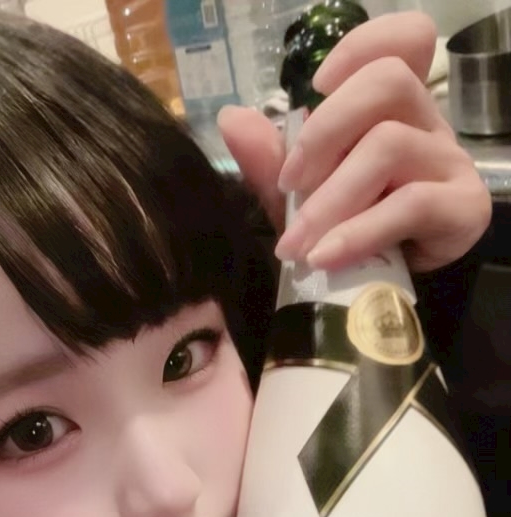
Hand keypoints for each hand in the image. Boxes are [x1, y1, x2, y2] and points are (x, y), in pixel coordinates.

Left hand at [218, 12, 491, 274]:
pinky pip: (410, 204)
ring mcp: (449, 164)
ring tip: (299, 242)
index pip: (405, 41)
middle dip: (324, 130)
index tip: (315, 87)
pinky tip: (325, 257)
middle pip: (389, 82)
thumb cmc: (347, 235)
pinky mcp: (463, 209)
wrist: (385, 296)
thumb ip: (271, 161)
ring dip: (332, 197)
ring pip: (390, 145)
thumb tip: (231, 119)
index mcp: (394, 110)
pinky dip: (358, 232)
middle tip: (288, 184)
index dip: (361, 48)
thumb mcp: (301, 197)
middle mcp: (428, 125)